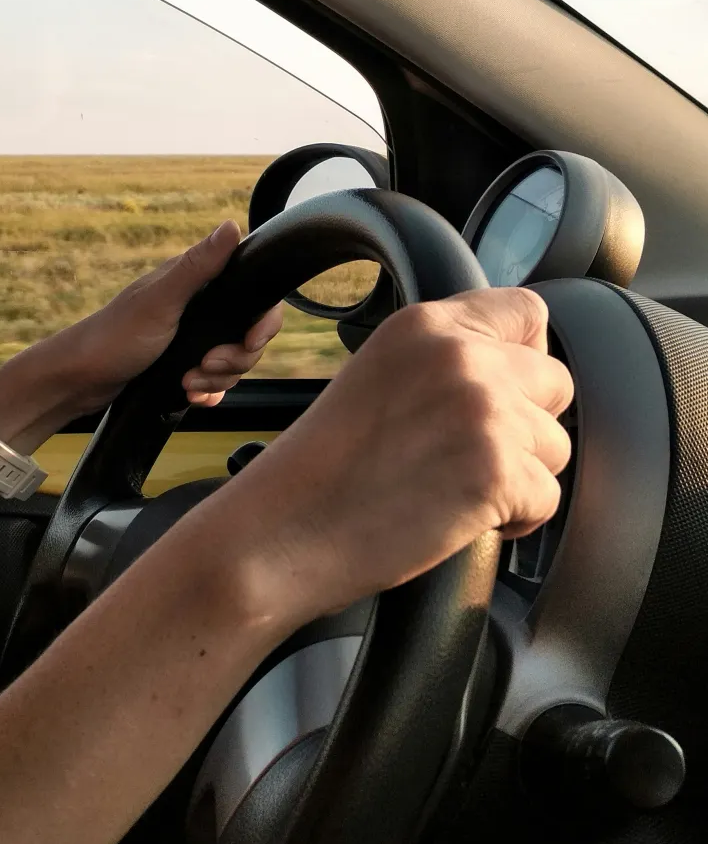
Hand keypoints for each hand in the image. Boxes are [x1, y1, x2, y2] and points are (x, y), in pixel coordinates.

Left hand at [30, 220, 282, 415]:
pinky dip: (207, 391)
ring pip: (233, 362)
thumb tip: (232, 226)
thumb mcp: (160, 301)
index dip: (262, 322)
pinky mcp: (183, 364)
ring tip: (187, 383)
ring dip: (216, 379)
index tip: (249, 340)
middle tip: (207, 365)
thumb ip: (198, 267)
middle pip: (248, 335)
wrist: (78, 381)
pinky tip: (190, 395)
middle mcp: (198, 307)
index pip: (254, 296)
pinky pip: (215, 382)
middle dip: (235, 358)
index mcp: (195, 282)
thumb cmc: (114, 336)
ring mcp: (192, 338)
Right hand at [207, 287, 572, 630]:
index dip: (527, 358)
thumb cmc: (323, 470)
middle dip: (528, 425)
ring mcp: (484, 412)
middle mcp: (462, 357)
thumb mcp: (380, 375)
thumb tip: (515, 371)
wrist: (285, 531)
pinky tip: (462, 519)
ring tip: (458, 491)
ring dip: (523, 476)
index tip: (506, 394)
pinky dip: (517, 520)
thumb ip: (445, 359)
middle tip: (471, 456)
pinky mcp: (497, 471)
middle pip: (556, 382)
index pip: (528, 313)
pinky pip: (548, 497)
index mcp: (426, 325)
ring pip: (557, 446)